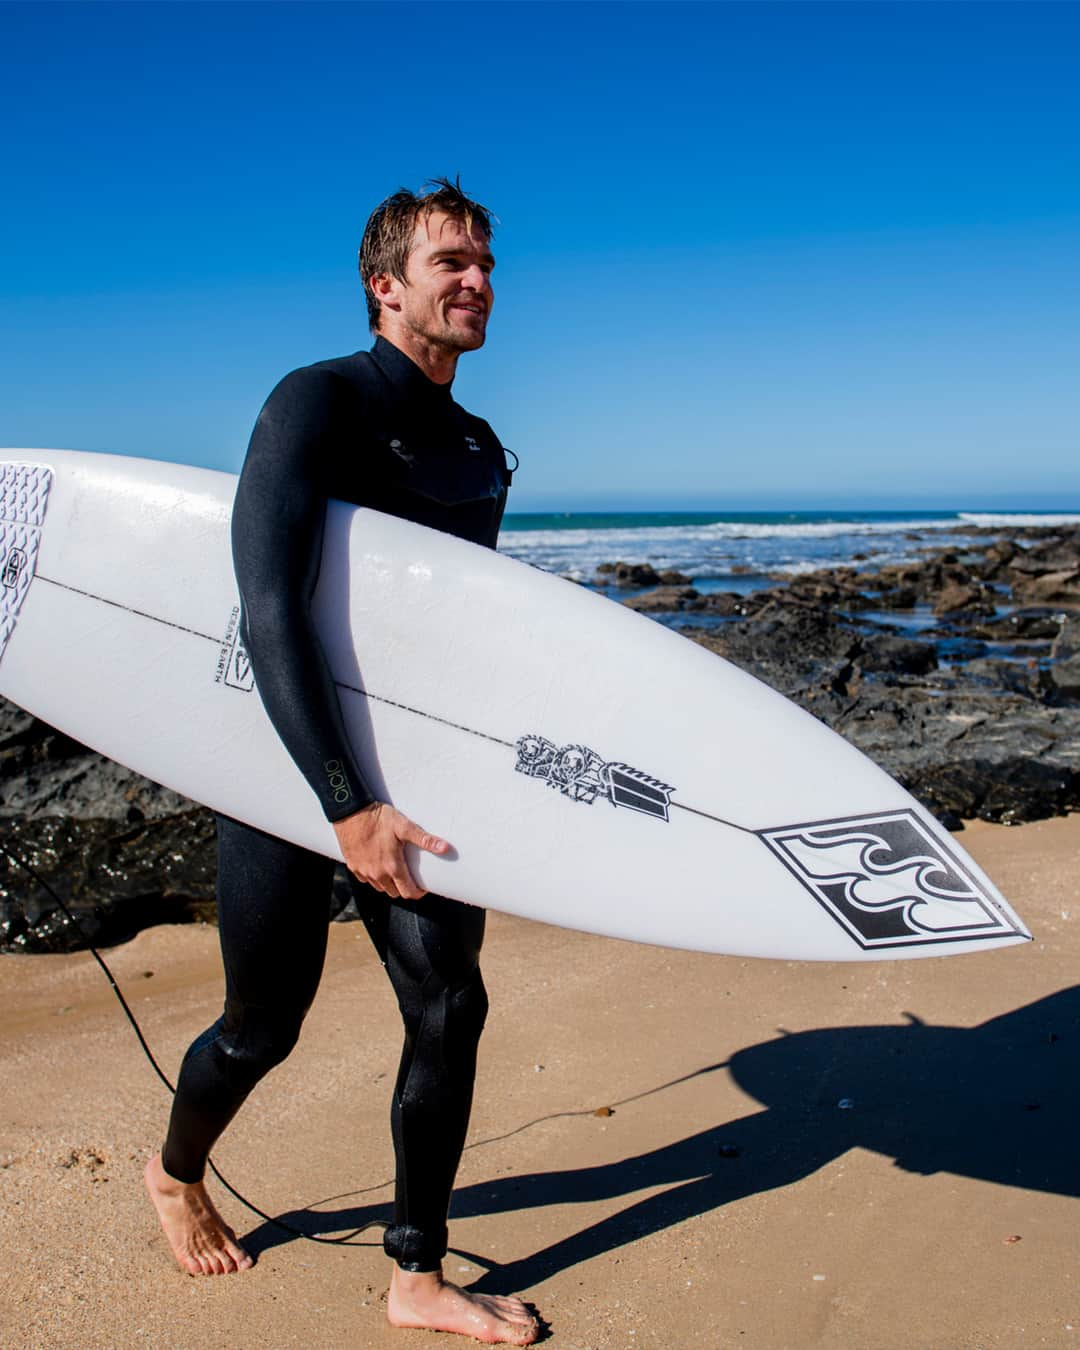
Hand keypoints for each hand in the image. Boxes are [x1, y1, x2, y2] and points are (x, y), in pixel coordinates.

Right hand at [333, 802, 449, 900]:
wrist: (350, 812)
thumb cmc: (378, 818)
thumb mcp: (404, 826)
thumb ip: (424, 839)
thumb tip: (445, 848)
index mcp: (392, 867)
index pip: (408, 892)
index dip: (418, 893)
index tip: (423, 886)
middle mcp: (377, 874)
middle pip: (395, 892)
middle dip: (404, 887)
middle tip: (410, 875)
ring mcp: (364, 872)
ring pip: (380, 888)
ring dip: (389, 883)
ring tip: (395, 869)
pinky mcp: (353, 866)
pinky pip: (366, 880)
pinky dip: (374, 877)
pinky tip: (377, 864)